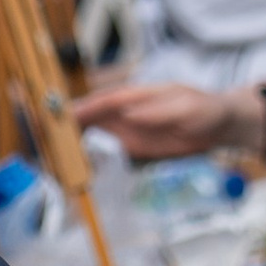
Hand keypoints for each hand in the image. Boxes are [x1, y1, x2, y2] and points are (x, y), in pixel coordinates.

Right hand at [70, 80, 259, 160]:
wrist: (220, 125)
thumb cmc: (205, 108)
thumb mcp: (186, 107)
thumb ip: (159, 111)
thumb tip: (130, 113)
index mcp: (137, 95)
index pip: (104, 101)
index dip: (82, 108)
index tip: (62, 117)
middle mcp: (126, 111)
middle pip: (90, 117)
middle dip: (67, 126)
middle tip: (45, 141)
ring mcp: (128, 130)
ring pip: (93, 135)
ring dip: (73, 145)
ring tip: (52, 159)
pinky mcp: (132, 148)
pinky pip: (106, 153)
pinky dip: (90, 160)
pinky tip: (76, 171)